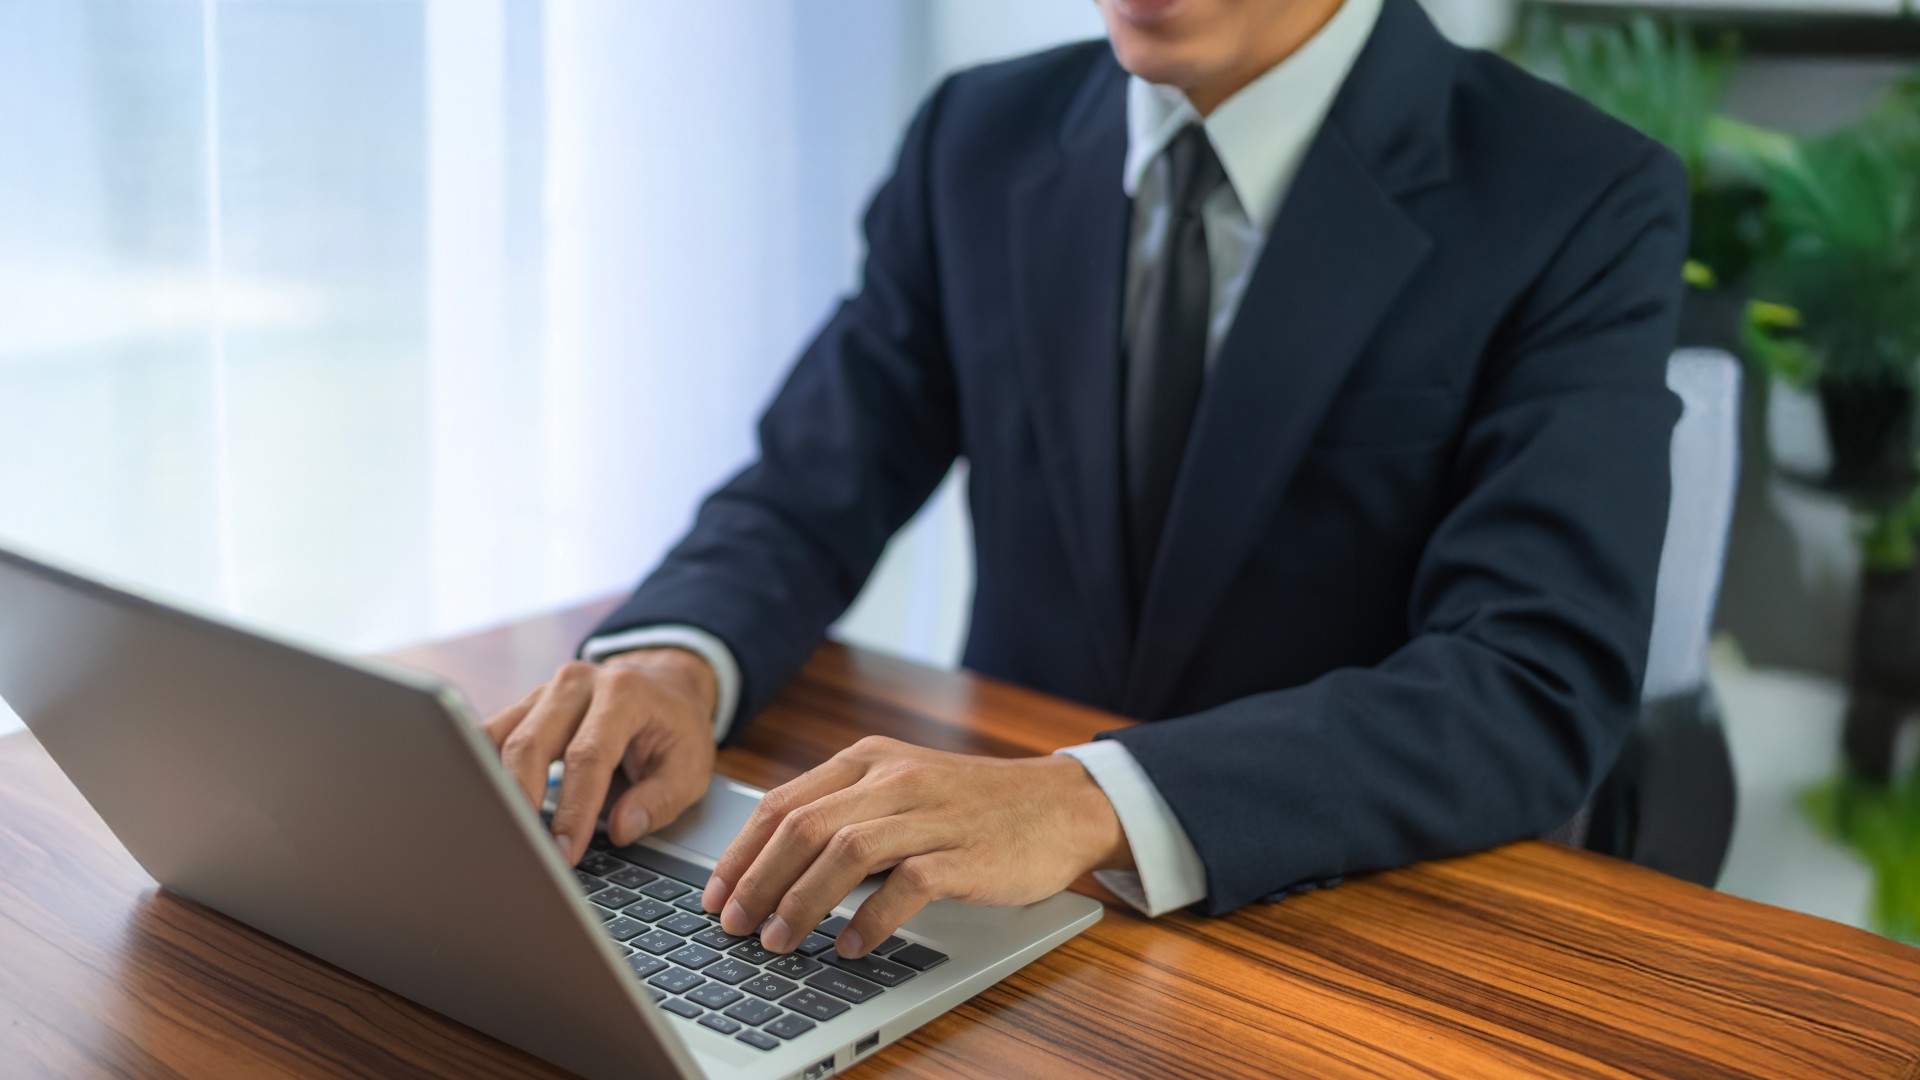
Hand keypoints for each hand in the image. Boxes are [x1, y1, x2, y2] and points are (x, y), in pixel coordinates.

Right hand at [483, 649, 717, 865]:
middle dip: (523, 804)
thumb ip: (660, 800)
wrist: (663, 685)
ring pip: (499, 739)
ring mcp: (544, 690)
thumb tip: (621, 830)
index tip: (565, 853)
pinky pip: (488, 736)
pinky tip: (484, 806)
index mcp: (624, 693)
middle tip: (525, 853)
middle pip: (531, 745)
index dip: (574, 810)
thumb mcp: (690, 767)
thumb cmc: (676, 730)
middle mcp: (578, 683)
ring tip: (499, 836)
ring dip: (494, 790)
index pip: (587, 756)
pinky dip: (482, 771)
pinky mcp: (524, 705)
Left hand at [701, 736, 1128, 957]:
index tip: (715, 894)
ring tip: (779, 940)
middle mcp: (894, 779)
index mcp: (868, 761)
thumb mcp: (900, 789)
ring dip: (801, 902)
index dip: (741, 852)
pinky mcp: (964, 851)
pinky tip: (849, 946)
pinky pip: (904, 884)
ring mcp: (931, 813)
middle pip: (803, 827)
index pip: (783, 803)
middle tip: (735, 925)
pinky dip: (868, 919)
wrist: (1060, 804)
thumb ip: (844, 814)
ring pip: (844, 851)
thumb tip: (771, 867)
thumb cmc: (972, 805)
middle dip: (758, 882)